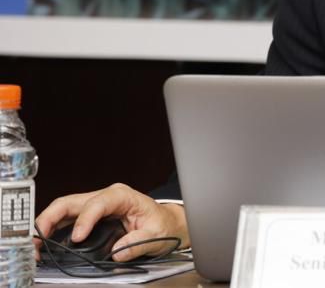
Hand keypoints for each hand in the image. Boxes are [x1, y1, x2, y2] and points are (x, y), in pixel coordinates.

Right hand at [35, 183, 189, 261]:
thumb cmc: (162, 223)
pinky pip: (66, 219)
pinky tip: (45, 242)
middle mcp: (105, 197)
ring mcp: (95, 205)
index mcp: (122, 196)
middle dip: (51, 217)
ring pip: (64, 209)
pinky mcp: (90, 216)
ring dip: (47, 224)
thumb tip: (119, 251)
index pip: (98, 203)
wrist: (166, 222)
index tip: (77, 238)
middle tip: (38, 238)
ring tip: (36, 244)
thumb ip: (139, 243)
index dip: (85, 219)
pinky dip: (53, 229)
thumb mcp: (157, 233)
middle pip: (71, 201)